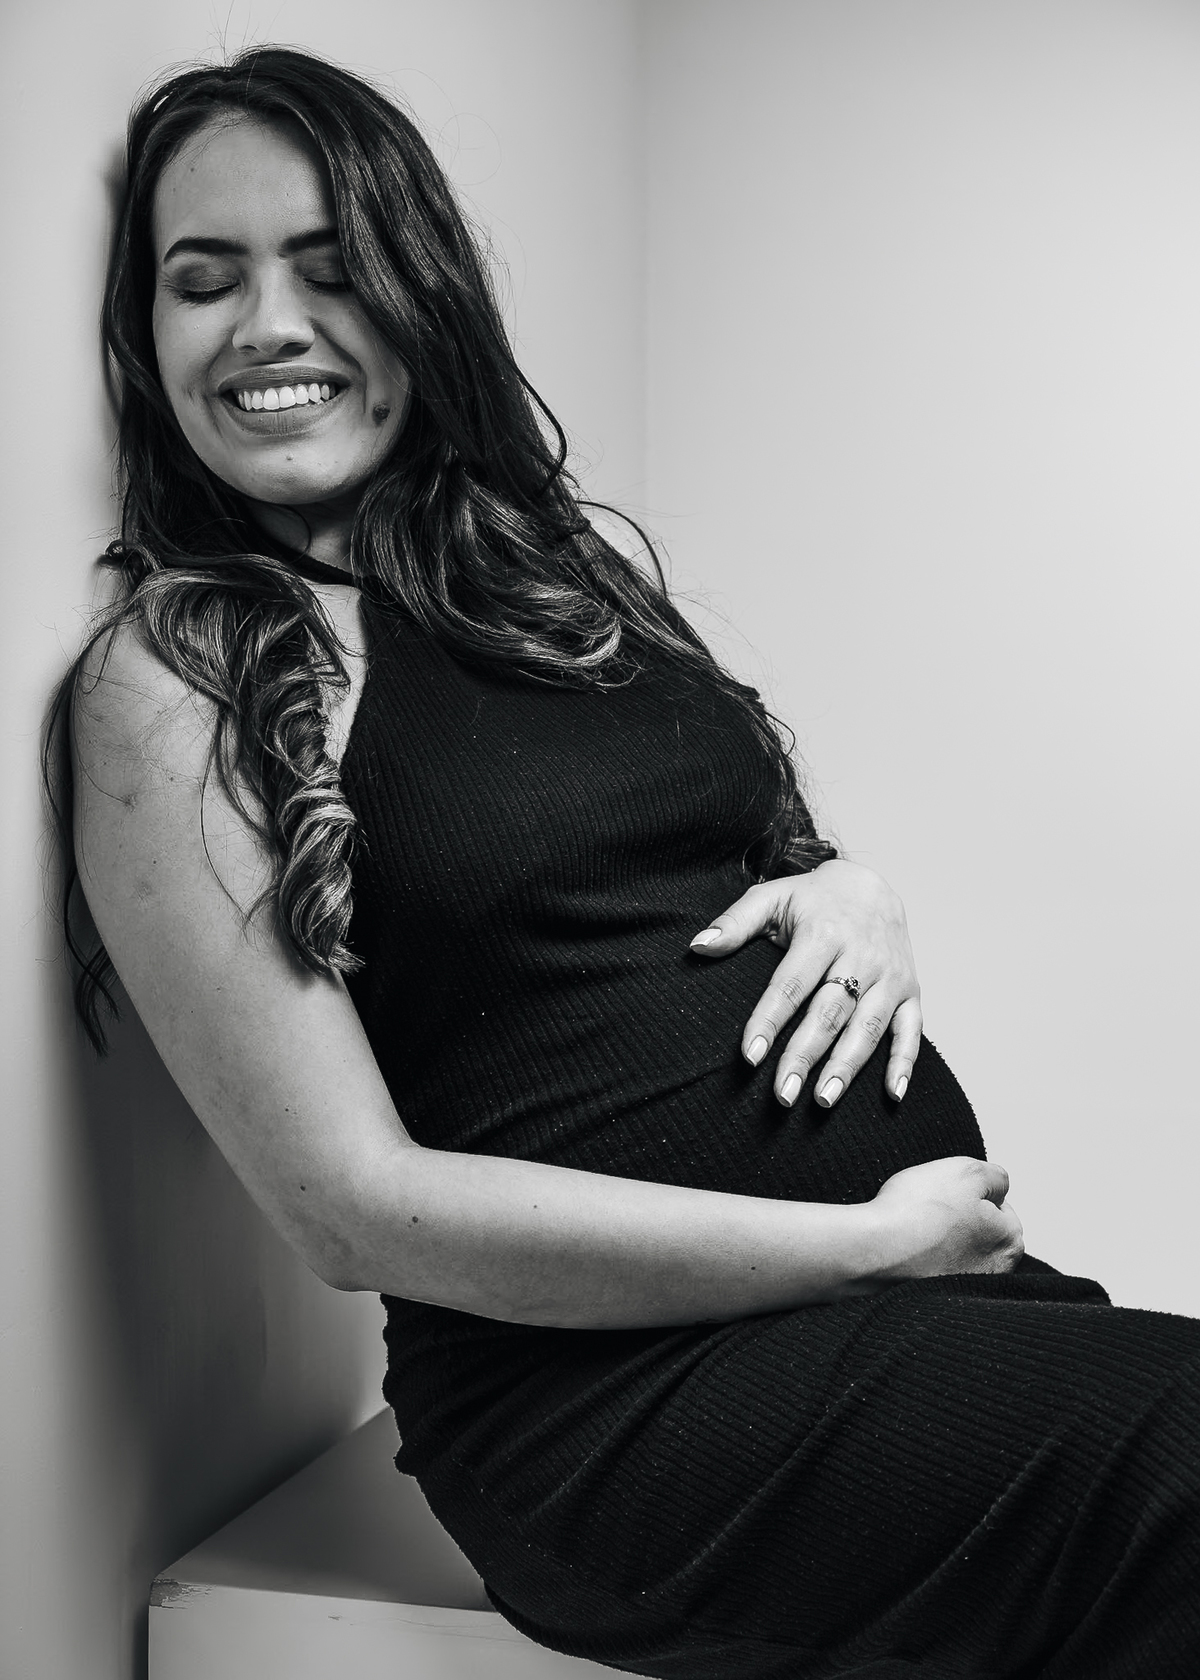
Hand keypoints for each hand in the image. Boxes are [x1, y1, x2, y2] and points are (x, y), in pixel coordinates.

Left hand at [689, 860, 920, 1107]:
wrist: (871, 886)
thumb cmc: (812, 899)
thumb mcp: (771, 897)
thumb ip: (735, 923)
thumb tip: (697, 946)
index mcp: (823, 933)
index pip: (790, 985)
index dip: (769, 1021)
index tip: (749, 1055)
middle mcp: (860, 955)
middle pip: (829, 1013)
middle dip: (804, 1056)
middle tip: (781, 1095)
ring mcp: (890, 976)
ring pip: (868, 1026)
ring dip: (847, 1066)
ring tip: (822, 1101)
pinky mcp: (911, 990)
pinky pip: (912, 1030)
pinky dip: (904, 1062)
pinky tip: (892, 1095)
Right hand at [867, 1157, 1024, 1279]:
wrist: (872, 1251)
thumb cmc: (917, 1213)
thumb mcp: (966, 1171)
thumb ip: (995, 1176)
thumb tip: (997, 1187)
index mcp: (1010, 1243)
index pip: (1000, 1207)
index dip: (972, 1193)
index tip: (949, 1193)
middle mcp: (994, 1274)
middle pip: (979, 1231)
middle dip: (960, 1219)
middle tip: (931, 1208)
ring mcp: (964, 1291)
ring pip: (955, 1250)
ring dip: (939, 1239)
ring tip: (916, 1227)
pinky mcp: (934, 1299)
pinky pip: (931, 1269)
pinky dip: (921, 1258)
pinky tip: (907, 1247)